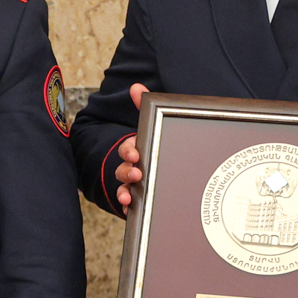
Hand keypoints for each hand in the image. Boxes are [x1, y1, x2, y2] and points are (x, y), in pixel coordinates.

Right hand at [112, 83, 149, 209]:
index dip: (128, 151)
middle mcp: (133, 167)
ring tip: (128, 196)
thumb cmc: (158, 146)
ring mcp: (135, 185)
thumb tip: (136, 86)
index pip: (127, 149)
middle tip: (138, 173)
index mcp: (137, 150)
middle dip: (127, 171)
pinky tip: (130, 210)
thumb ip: (144, 107)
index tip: (135, 154)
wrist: (174, 172)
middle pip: (123, 170)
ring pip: (124, 188)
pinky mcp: (140, 201)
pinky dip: (127, 208)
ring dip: (123, 191)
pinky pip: (130, 205)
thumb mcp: (155, 127)